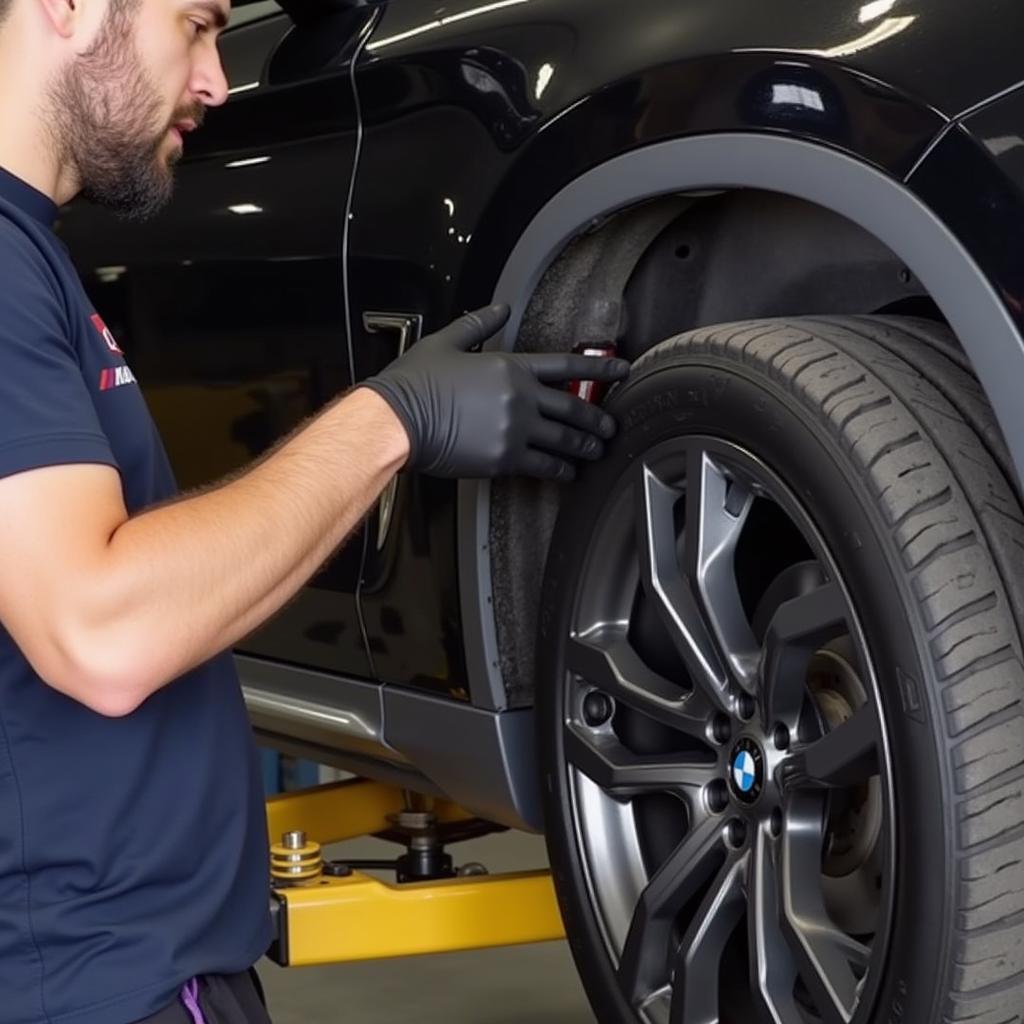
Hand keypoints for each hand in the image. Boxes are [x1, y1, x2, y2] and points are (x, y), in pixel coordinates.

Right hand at [358, 304, 629, 479]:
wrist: (398, 422)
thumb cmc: (415, 384)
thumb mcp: (447, 342)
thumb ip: (479, 324)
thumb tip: (501, 309)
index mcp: (509, 367)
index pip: (566, 366)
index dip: (600, 368)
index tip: (623, 371)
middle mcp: (520, 398)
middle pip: (573, 408)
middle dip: (597, 418)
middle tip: (611, 426)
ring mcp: (515, 430)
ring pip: (564, 440)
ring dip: (585, 446)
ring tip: (597, 451)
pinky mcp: (504, 459)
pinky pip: (543, 466)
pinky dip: (560, 470)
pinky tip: (569, 474)